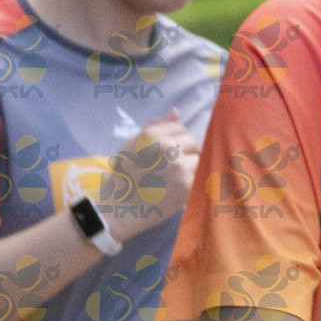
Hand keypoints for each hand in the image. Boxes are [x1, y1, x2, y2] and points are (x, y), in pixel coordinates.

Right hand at [100, 111, 198, 239]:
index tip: (174, 152)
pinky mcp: (186, 184)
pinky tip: (182, 188)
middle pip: (193, 142)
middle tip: (178, 167)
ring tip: (179, 178)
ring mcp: (179, 166)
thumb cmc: (124, 177)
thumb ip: (154, 126)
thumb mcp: (131, 145)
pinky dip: (194, 181)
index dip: (179, 140)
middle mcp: (167, 147)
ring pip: (199, 158)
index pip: (180, 128)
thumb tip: (176, 111)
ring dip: (193, 167)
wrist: (121, 208)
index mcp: (152, 135)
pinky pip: (200, 176)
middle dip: (189, 153)